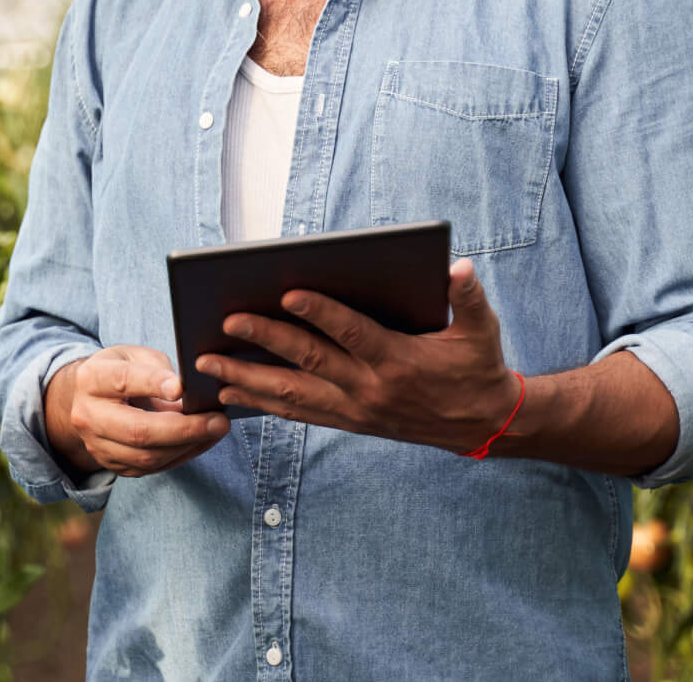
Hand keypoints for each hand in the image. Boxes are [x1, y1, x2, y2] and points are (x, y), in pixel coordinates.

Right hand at [46, 345, 230, 478]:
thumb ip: (157, 368)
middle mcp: (89, 416)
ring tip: (216, 430)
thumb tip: (187, 391)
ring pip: (147, 457)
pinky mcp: (113, 465)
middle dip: (184, 429)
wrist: (86, 400)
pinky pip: (151, 468)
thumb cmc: (118, 370)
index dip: (153, 384)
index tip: (181, 388)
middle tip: (218, 421)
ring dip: (188, 446)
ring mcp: (98, 446)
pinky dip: (181, 456)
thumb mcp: (132, 355)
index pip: (123, 381)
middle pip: (138, 431)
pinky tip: (201, 441)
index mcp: (92, 379)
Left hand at [195, 259, 518, 453]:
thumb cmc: (478, 368)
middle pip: (308, 362)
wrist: (483, 425)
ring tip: (209, 366)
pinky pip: (299, 413)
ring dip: (247, 380)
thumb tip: (458, 267)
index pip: (351, 333)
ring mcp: (356, 410)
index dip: (320, 313)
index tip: (287, 293)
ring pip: (292, 394)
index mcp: (398, 361)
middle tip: (226, 322)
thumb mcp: (483, 330)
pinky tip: (232, 394)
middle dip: (264, 341)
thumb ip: (469, 298)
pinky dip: (263, 403)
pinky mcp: (350, 422)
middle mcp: (370, 389)